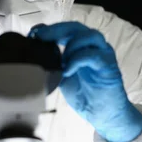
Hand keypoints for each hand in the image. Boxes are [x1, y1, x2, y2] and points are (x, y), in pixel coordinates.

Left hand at [29, 22, 141, 141]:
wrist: (102, 114)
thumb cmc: (84, 95)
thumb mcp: (61, 77)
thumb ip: (53, 64)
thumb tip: (33, 56)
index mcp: (83, 47)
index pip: (68, 29)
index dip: (51, 28)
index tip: (34, 34)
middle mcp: (94, 46)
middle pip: (77, 27)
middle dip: (57, 30)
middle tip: (41, 37)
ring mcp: (104, 54)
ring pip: (90, 35)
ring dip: (71, 44)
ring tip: (61, 61)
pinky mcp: (109, 66)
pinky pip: (93, 55)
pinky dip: (77, 60)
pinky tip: (67, 71)